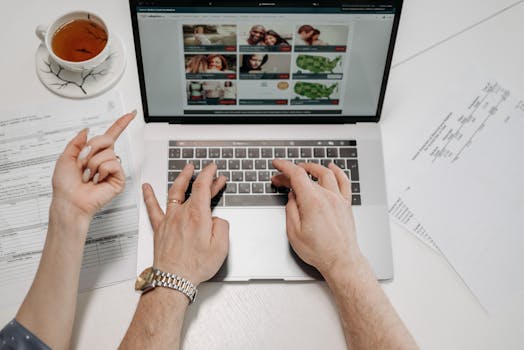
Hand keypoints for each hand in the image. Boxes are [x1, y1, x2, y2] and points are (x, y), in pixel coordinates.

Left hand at [51, 112, 134, 218]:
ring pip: (108, 153)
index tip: (131, 115)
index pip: (111, 135)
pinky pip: (113, 164)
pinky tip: (97, 180)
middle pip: (106, 139)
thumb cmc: (65, 185)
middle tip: (83, 162)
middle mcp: (105, 160)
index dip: (121, 124)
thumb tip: (86, 131)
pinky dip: (102, 171)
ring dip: (93, 164)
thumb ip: (77, 142)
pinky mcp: (118, 178)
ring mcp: (112, 169)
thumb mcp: (65, 157)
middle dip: (91, 148)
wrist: (70, 201)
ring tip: (89, 175)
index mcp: (94, 154)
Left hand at [142, 163, 228, 285]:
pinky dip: (149, 196)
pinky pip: (153, 208)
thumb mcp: (220, 247)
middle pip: (194, 189)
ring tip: (186, 170)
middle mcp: (182, 214)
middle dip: (205, 179)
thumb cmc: (194, 266)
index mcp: (198, 216)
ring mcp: (169, 219)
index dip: (210, 174)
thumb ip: (222, 226)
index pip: (204, 186)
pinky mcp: (160, 228)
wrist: (173, 279)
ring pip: (174, 192)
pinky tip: (146, 188)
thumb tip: (217, 219)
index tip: (213, 169)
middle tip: (211, 174)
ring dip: (181, 178)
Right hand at [271, 160, 364, 276]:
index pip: (296, 175)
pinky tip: (332, 168)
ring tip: (303, 167)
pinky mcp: (346, 204)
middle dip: (291, 173)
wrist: (341, 260)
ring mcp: (338, 199)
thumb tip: (291, 198)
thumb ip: (291, 210)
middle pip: (307, 175)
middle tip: (281, 178)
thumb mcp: (294, 232)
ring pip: (326, 174)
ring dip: (312, 167)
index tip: (277, 164)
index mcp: (312, 202)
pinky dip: (337, 171)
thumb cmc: (319, 251)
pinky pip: (344, 181)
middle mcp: (327, 197)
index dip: (284, 166)